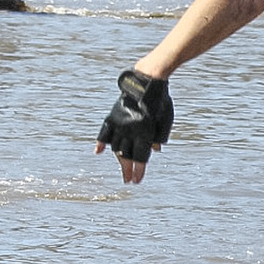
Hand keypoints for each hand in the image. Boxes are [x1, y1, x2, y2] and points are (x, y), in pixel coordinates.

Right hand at [97, 67, 173, 183]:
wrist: (147, 82)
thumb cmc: (161, 102)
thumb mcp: (165, 121)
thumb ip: (159, 137)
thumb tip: (155, 151)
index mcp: (144, 132)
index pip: (140, 157)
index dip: (139, 170)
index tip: (136, 181)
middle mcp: (130, 130)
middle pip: (127, 155)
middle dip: (127, 170)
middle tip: (128, 181)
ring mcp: (119, 123)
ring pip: (116, 147)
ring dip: (119, 159)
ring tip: (122, 169)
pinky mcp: (113, 116)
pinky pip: (104, 132)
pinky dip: (100, 142)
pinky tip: (98, 152)